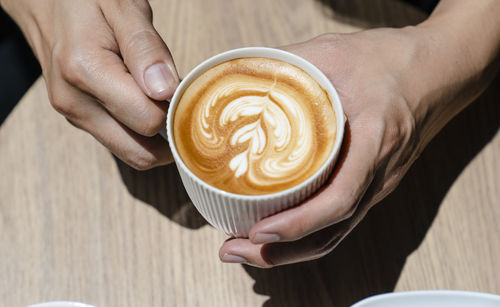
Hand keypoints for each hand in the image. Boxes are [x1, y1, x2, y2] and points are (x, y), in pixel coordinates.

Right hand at [1, 0, 178, 168]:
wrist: (46, 3)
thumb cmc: (85, 0)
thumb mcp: (123, 7)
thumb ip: (146, 48)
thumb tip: (165, 91)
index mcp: (85, 72)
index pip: (148, 121)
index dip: (174, 111)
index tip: (186, 92)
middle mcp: (75, 103)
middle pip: (139, 152)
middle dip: (169, 138)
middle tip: (187, 112)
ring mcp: (75, 115)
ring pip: (130, 153)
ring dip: (156, 140)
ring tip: (169, 107)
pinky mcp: (79, 119)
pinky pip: (120, 140)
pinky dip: (141, 134)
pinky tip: (150, 107)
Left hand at [218, 29, 425, 266]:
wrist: (432, 72)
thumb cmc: (389, 61)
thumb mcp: (336, 52)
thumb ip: (290, 62)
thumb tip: (241, 71)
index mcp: (375, 141)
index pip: (339, 198)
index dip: (299, 222)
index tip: (259, 231)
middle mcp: (377, 175)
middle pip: (330, 232)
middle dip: (279, 252)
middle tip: (231, 250)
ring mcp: (374, 186)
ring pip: (332, 235)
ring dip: (287, 252)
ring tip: (242, 250)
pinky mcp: (367, 186)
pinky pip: (336, 223)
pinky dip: (303, 236)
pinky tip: (273, 233)